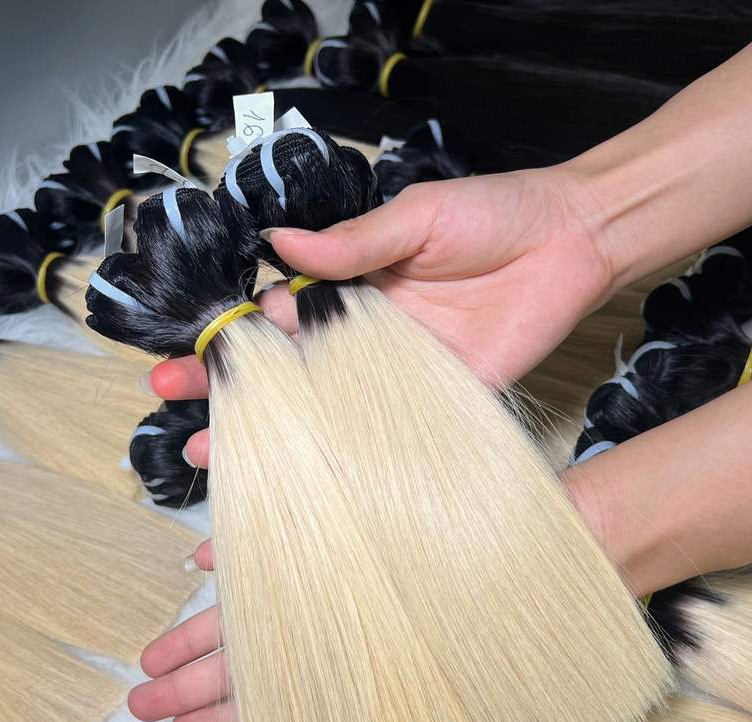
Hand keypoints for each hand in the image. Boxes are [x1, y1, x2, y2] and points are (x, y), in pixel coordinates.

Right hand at [151, 162, 614, 467]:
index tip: (183, 360)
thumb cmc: (493, 214)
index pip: (279, 319)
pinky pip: (395, 430)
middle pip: (294, 372)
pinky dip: (354, 454)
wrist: (573, 240)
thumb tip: (276, 246)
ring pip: (333, 409)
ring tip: (218, 457)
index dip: (233, 339)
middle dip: (237, 393)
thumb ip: (355, 242)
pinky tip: (314, 478)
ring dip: (282, 434)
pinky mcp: (444, 398)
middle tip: (178, 414)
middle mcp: (370, 336)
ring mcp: (403, 372)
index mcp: (354, 287)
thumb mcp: (417, 217)